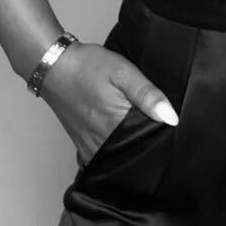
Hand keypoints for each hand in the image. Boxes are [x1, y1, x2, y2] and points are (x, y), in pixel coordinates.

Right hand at [36, 41, 178, 167]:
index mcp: (116, 125)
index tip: (167, 125)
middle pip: (134, 154)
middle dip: (147, 144)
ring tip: (138, 130)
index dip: (161, 135)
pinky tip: (120, 138)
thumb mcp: (123, 72)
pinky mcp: (82, 147)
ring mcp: (90, 147)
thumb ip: (148, 95)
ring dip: (130, 148)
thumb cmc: (87, 66)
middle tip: (153, 126)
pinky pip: (103, 159)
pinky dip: (114, 152)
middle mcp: (102, 142)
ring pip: (119, 159)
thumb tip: (171, 118)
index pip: (149, 143)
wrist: (55, 67)